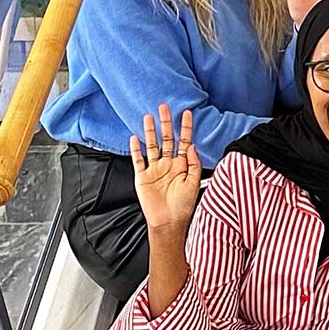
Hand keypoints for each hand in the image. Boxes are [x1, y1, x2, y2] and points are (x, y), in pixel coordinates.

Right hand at [129, 105, 200, 232]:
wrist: (168, 222)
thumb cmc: (183, 206)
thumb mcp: (193, 183)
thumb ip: (193, 163)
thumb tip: (192, 146)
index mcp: (182, 165)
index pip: (184, 141)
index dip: (186, 127)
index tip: (187, 113)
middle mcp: (168, 165)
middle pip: (167, 139)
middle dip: (166, 123)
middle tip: (165, 107)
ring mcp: (154, 169)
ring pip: (152, 145)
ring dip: (150, 131)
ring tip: (149, 117)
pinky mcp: (142, 177)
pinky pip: (138, 160)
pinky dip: (136, 149)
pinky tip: (135, 138)